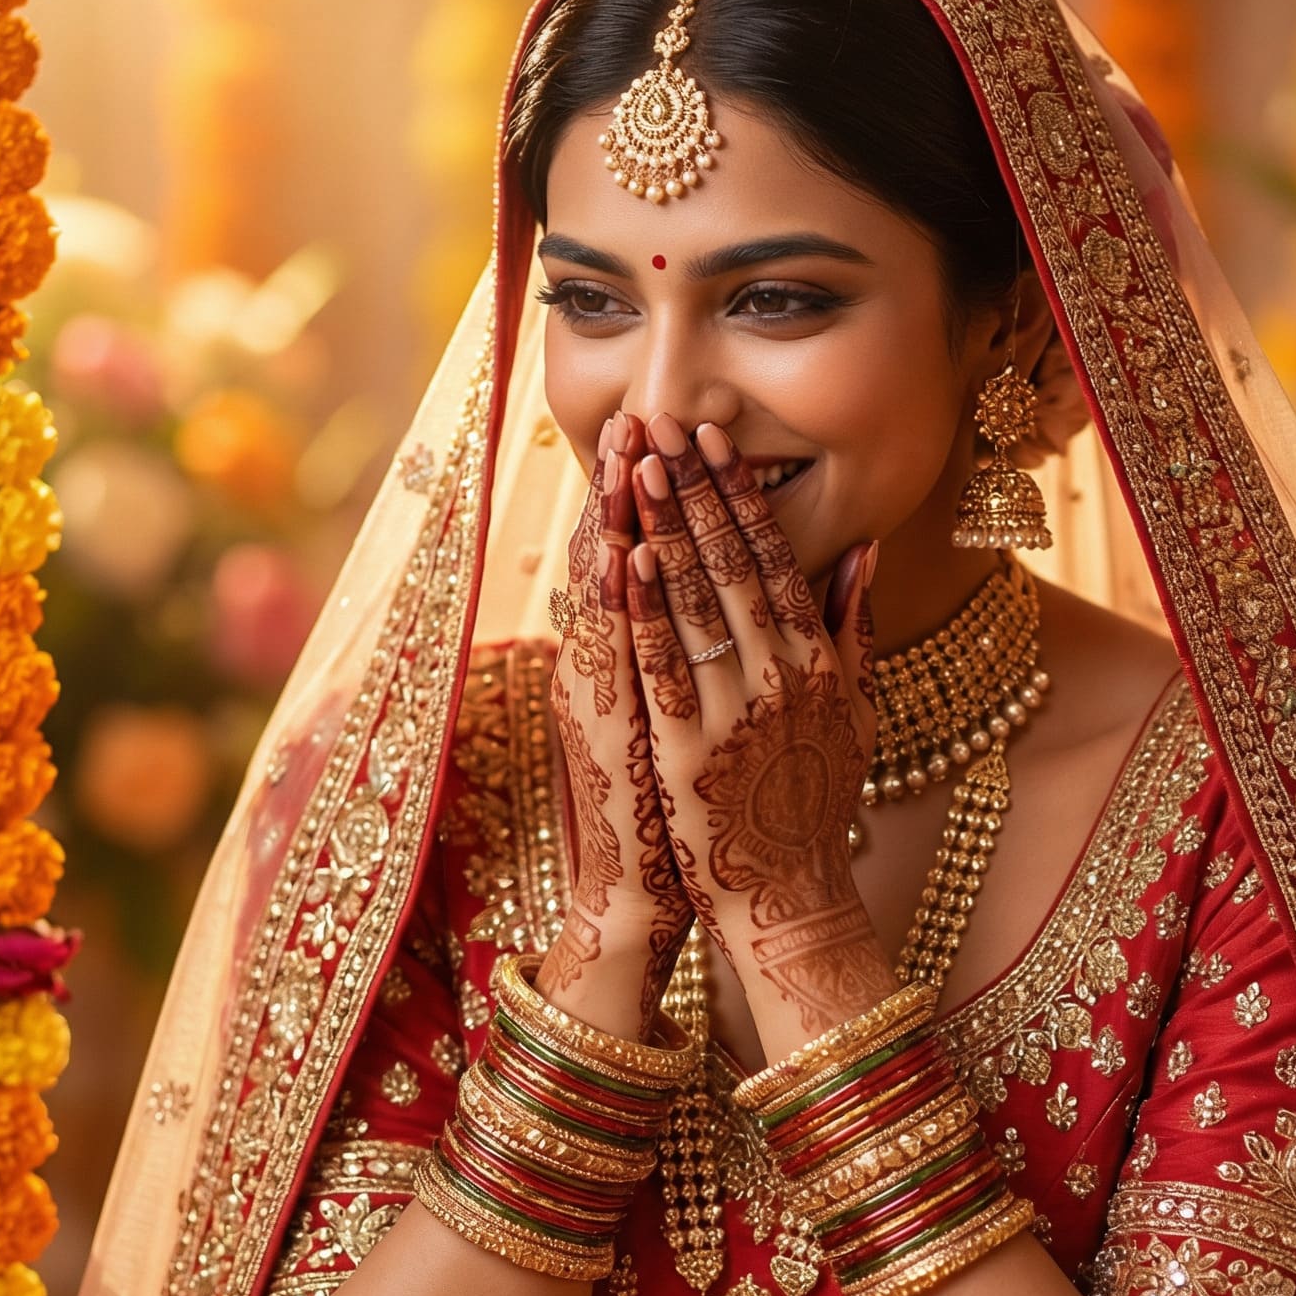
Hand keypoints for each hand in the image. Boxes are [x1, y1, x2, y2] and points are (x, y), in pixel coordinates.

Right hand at [538, 412, 690, 1036]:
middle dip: (631, 485)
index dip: (653, 491)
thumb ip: (684, 643)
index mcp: (630, 653)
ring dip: (615, 522)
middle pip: (617, 556)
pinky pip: (614, 659)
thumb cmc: (674, 794)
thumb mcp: (677, 707)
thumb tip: (690, 585)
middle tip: (637, 413)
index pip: (641, 554)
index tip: (665, 427)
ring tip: (621, 456)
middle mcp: (607, 663)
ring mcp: (605, 693)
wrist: (644, 881)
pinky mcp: (610, 732)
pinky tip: (617, 557)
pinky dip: (614, 608)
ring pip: (606, 596)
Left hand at [622, 411, 889, 1059]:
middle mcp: (782, 677)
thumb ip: (854, 626)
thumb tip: (864, 546)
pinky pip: (661, 664)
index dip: (745, 496)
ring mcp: (734, 712)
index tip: (720, 442)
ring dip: (666, 528)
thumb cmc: (816, 802)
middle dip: (699, 491)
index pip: (779, 560)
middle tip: (668, 427)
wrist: (789, 895)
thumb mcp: (857, 711)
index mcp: (820, 662)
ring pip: (696, 602)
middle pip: (733, 565)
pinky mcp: (688, 749)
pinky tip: (622, 558)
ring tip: (641, 469)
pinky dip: (642, 608)